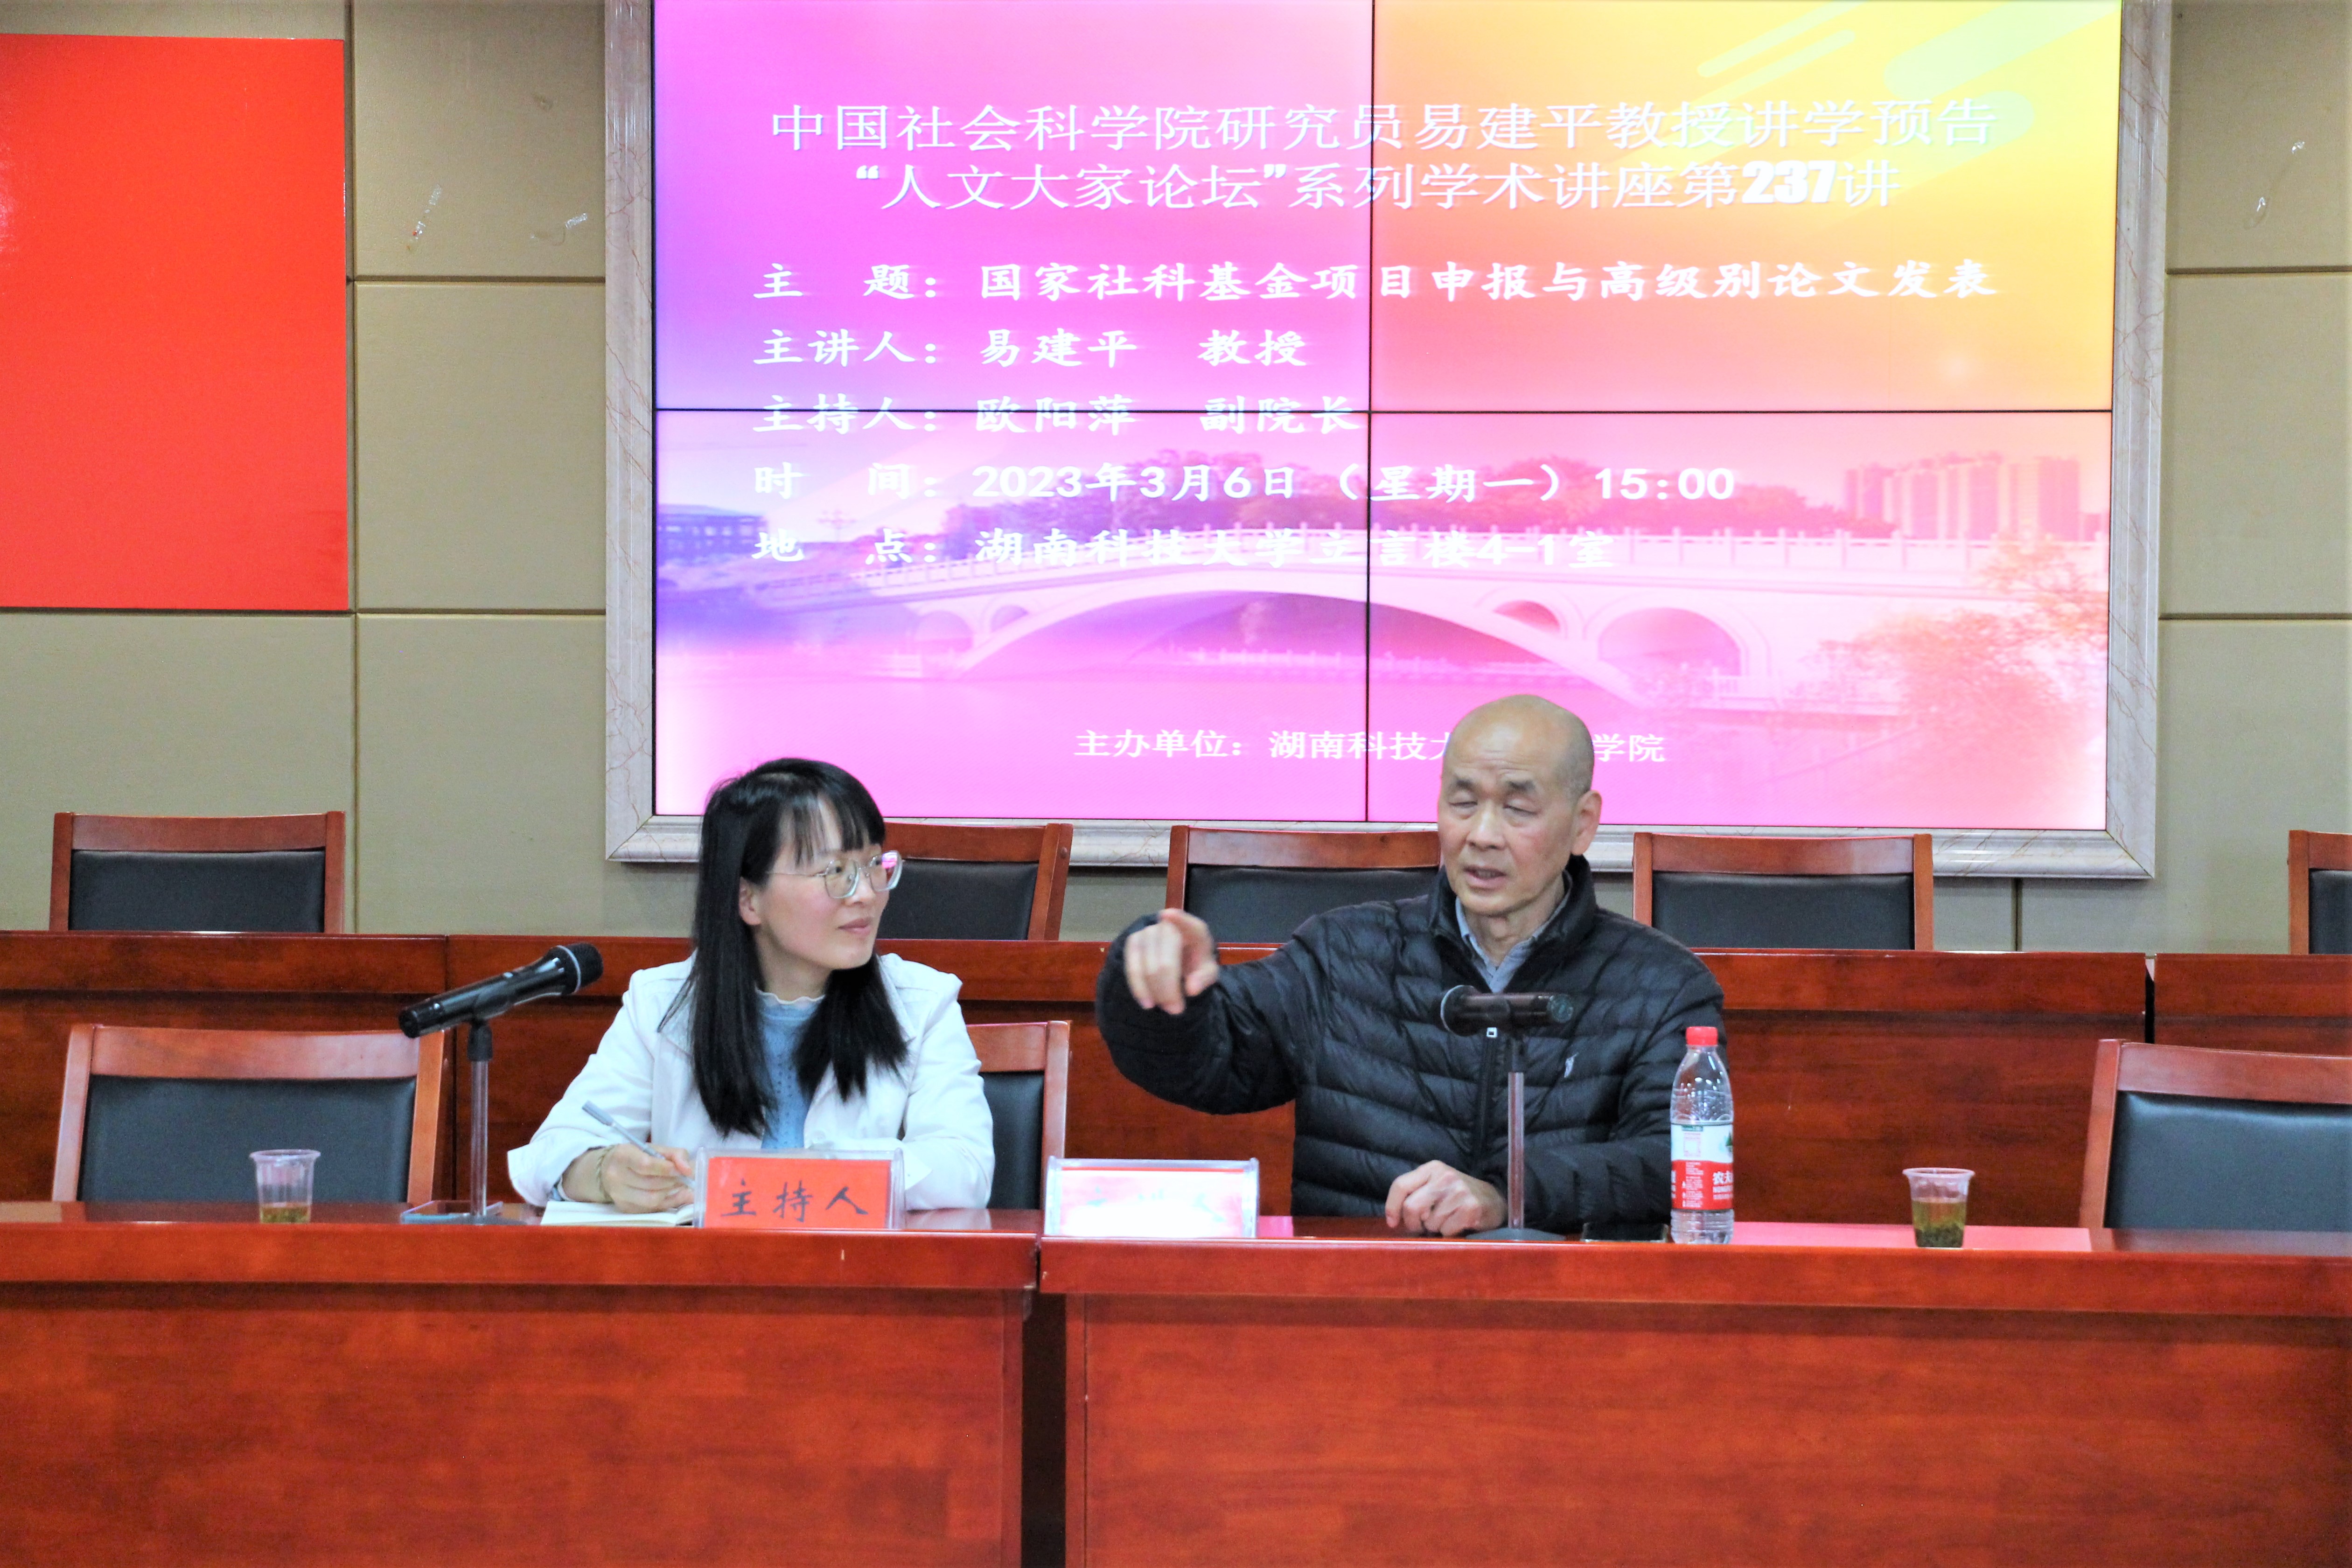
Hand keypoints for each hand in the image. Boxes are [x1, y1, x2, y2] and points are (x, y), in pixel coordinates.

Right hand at [574, 1142, 692, 1211]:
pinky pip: (651, 1209)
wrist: (608, 1170)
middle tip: (684, 1178)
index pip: (645, 1165)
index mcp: (622, 1156)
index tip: (682, 1170)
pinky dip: (667, 1202)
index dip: (667, 1169)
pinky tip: (672, 1194)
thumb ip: (675, 1154)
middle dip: (673, 1181)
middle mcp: (616, 1177)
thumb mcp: (654, 1148)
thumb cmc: (636, 1157)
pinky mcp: (625, 1208)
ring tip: (679, 1185)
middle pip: (651, 1184)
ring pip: (652, 1200)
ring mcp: (619, 1195)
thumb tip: (689, 1171)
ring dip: (671, 1193)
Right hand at [1122, 909, 1220, 1014]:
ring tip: (1165, 1008)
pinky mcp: (1133, 942)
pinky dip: (1139, 987)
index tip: (1168, 915)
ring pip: (1147, 966)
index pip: (1189, 925)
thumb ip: (1204, 978)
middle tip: (1175, 1010)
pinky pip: (1132, 967)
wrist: (1179, 961)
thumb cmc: (1195, 964)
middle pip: (1165, 961)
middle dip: (1168, 989)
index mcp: (1194, 931)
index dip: (1179, 920)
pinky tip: (1146, 1002)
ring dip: (1155, 991)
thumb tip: (1191, 989)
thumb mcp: (1207, 972)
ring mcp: (1149, 932)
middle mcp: (1169, 926)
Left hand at [1385, 1161, 1503, 1236]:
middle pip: (1411, 1207)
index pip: (1400, 1185)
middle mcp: (1444, 1176)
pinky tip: (1458, 1224)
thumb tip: (1394, 1218)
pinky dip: (1449, 1233)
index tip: (1393, 1222)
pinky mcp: (1471, 1207)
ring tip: (1447, 1220)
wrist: (1494, 1201)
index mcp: (1432, 1168)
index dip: (1392, 1207)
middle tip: (1421, 1227)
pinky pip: (1446, 1231)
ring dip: (1435, 1228)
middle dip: (1413, 1223)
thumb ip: (1415, 1194)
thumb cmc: (1458, 1196)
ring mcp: (1459, 1191)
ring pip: (1429, 1222)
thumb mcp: (1436, 1185)